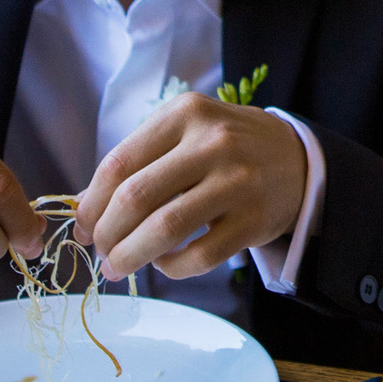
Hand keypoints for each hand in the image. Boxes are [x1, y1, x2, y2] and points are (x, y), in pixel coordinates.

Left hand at [75, 93, 306, 281]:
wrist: (299, 158)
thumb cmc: (227, 148)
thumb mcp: (185, 135)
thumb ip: (139, 163)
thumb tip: (84, 208)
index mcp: (185, 114)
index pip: (119, 163)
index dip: (91, 202)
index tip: (83, 227)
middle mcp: (213, 141)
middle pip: (135, 197)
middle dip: (107, 234)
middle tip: (100, 253)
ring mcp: (238, 181)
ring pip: (165, 228)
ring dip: (130, 255)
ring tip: (118, 267)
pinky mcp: (255, 220)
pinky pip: (200, 255)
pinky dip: (172, 267)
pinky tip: (165, 264)